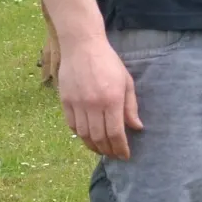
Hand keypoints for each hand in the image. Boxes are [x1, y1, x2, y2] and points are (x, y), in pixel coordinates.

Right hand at [57, 36, 142, 159]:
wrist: (82, 46)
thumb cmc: (108, 62)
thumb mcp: (126, 81)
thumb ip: (131, 106)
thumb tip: (136, 128)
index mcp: (112, 99)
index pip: (116, 133)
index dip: (121, 148)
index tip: (125, 155)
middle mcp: (94, 104)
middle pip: (99, 138)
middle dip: (108, 150)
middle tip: (114, 155)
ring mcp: (77, 104)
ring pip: (84, 135)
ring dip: (93, 146)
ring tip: (102, 149)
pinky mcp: (65, 101)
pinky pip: (72, 126)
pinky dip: (80, 135)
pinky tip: (88, 136)